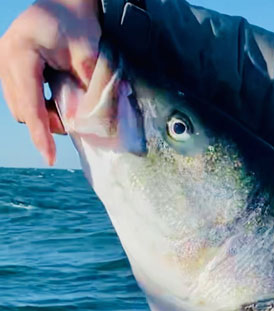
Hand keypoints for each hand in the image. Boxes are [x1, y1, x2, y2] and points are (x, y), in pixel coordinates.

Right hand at [0, 0, 99, 164]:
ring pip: (20, 106)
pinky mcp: (9, 67)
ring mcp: (3, 62)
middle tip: (76, 121)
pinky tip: (58, 98)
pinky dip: (40, 105)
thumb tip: (90, 124)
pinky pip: (21, 96)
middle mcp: (4, 59)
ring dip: (44, 115)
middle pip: (21, 109)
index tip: (50, 158)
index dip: (41, 134)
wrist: (67, 3)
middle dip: (48, 124)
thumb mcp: (88, 56)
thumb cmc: (79, 24)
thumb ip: (89, 89)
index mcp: (20, 54)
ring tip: (69, 108)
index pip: (29, 104)